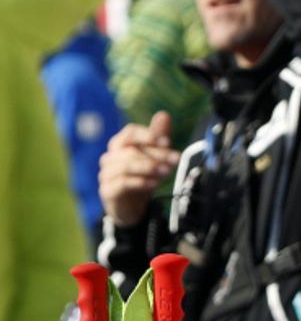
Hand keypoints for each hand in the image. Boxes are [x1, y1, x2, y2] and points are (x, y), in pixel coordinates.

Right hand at [99, 111, 179, 226]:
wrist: (132, 206)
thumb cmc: (142, 175)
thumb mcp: (154, 156)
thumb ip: (158, 136)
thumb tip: (164, 114)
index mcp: (120, 144)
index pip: (130, 132)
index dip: (148, 135)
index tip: (166, 141)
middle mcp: (110, 157)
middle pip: (131, 150)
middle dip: (156, 154)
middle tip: (175, 159)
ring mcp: (106, 174)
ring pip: (125, 166)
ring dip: (149, 168)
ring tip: (165, 172)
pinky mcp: (108, 191)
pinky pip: (122, 183)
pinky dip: (140, 182)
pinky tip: (153, 184)